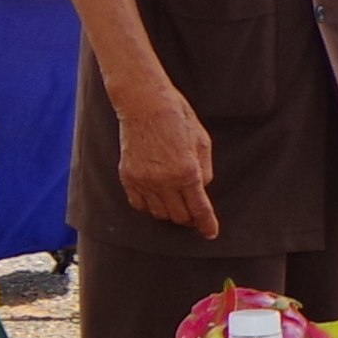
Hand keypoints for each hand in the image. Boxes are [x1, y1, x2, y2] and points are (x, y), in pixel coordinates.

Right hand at [112, 79, 220, 236]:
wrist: (144, 103)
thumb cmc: (177, 117)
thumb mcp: (202, 142)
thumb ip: (205, 170)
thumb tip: (201, 190)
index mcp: (187, 172)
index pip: (200, 209)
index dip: (207, 225)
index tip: (210, 233)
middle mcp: (164, 181)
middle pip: (179, 217)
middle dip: (190, 219)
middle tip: (194, 215)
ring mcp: (143, 181)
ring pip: (158, 214)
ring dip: (170, 213)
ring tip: (176, 203)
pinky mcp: (127, 177)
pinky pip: (139, 204)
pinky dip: (150, 206)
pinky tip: (157, 197)